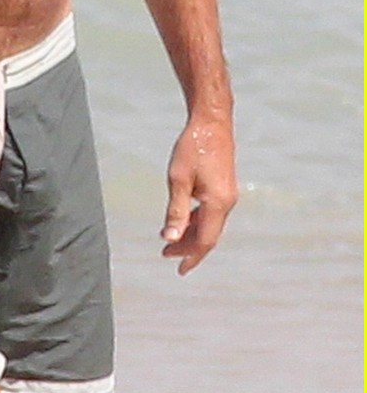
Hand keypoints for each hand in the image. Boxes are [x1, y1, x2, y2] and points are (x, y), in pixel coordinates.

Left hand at [161, 118, 236, 274]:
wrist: (212, 123)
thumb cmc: (193, 147)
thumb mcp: (178, 179)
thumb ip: (176, 210)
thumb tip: (170, 238)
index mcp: (217, 203)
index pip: (205, 241)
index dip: (191, 257)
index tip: (178, 269)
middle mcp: (227, 203)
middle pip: (208, 236)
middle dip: (188, 248)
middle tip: (165, 254)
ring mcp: (228, 196)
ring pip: (210, 225)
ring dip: (192, 235)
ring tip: (170, 240)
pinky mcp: (225, 188)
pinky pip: (212, 214)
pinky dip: (198, 222)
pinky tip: (184, 221)